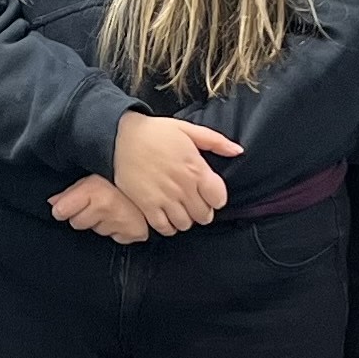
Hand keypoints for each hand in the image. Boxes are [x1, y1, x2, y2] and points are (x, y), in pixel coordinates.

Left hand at [48, 174, 150, 245]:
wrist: (157, 181)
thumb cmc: (123, 176)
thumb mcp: (93, 176)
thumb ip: (70, 192)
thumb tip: (52, 203)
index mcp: (93, 189)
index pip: (61, 211)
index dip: (63, 209)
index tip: (66, 206)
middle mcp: (105, 206)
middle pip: (77, 223)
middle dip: (84, 215)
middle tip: (98, 203)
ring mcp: (119, 221)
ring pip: (96, 230)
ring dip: (101, 222)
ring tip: (113, 207)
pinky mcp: (134, 233)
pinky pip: (116, 237)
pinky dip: (118, 230)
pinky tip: (123, 217)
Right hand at [110, 112, 242, 235]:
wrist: (119, 136)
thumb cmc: (156, 132)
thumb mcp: (188, 130)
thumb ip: (215, 142)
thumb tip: (238, 151)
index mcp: (196, 168)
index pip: (219, 199)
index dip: (216, 198)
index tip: (209, 194)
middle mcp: (183, 187)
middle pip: (204, 215)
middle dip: (202, 211)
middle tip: (194, 203)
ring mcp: (164, 198)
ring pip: (185, 224)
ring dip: (186, 219)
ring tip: (180, 209)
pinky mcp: (146, 206)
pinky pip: (164, 228)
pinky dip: (168, 226)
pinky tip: (166, 216)